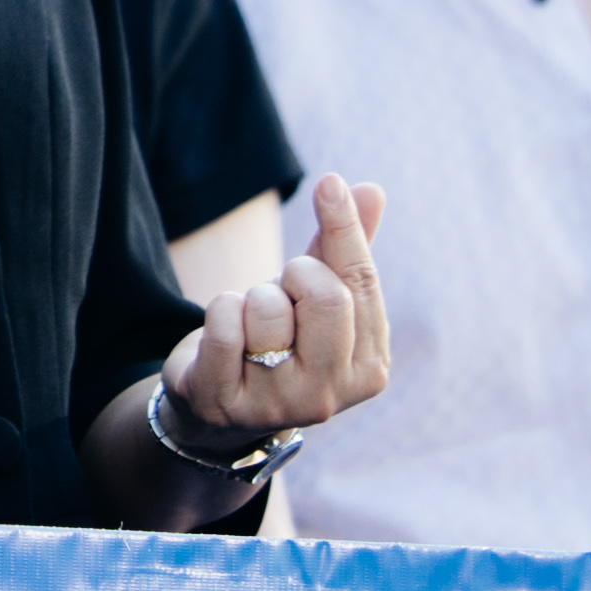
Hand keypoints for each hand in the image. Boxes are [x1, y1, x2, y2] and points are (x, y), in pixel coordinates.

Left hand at [163, 173, 391, 447]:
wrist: (220, 400)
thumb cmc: (280, 338)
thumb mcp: (313, 294)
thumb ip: (342, 248)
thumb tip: (373, 189)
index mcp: (370, 368)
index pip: (362, 283)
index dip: (344, 227)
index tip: (328, 183)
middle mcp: (332, 395)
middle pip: (325, 297)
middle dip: (293, 276)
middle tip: (282, 294)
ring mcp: (279, 406)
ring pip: (266, 308)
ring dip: (249, 300)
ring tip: (250, 329)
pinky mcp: (226, 404)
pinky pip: (222, 325)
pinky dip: (217, 315)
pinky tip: (222, 343)